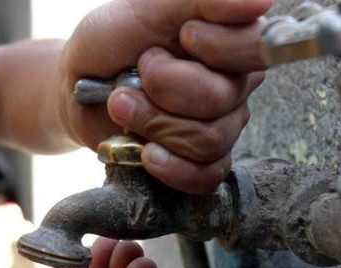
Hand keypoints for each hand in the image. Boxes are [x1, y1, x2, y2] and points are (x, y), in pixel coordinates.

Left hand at [59, 0, 270, 193]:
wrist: (79, 88)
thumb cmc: (112, 44)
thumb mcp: (147, 8)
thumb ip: (201, 0)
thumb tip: (260, 2)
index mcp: (230, 44)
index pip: (255, 50)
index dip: (214, 49)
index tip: (180, 38)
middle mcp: (233, 87)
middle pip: (220, 100)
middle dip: (163, 89)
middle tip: (137, 76)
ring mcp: (221, 127)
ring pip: (208, 140)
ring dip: (153, 124)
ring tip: (124, 106)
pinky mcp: (202, 162)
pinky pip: (206, 176)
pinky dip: (171, 167)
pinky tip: (146, 152)